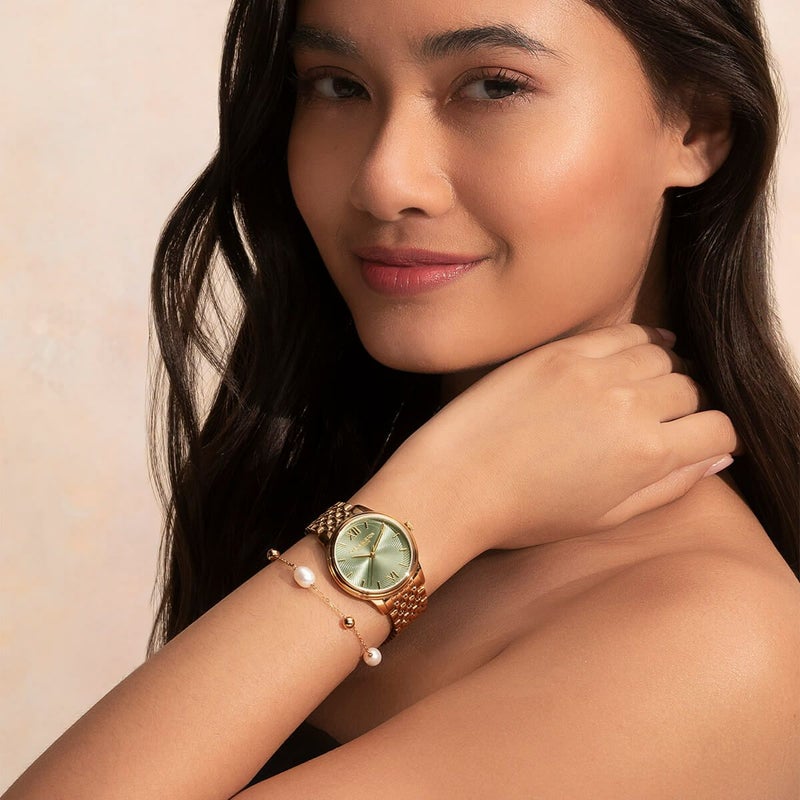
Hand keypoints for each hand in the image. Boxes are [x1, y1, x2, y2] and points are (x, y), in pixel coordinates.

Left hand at [387, 323, 740, 552]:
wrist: (456, 483)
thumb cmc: (527, 513)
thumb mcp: (608, 517)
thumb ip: (669, 486)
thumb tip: (717, 457)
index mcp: (646, 455)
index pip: (718, 429)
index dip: (715, 438)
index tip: (699, 442)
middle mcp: (629, 406)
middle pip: (690, 388)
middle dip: (686, 406)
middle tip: (662, 419)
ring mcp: (594, 371)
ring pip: (661, 354)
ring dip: (662, 371)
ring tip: (644, 388)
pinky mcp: (561, 351)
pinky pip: (621, 332)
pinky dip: (640, 339)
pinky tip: (640, 349)